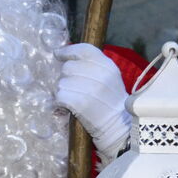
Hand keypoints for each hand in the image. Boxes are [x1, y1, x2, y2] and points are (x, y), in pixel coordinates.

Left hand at [54, 43, 129, 160]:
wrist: (118, 127)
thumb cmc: (110, 102)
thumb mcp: (108, 77)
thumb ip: (91, 65)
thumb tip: (62, 55)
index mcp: (108, 65)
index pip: (83, 50)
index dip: (67, 51)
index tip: (59, 55)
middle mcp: (100, 74)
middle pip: (68, 67)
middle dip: (66, 77)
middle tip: (75, 89)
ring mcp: (90, 89)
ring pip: (61, 82)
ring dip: (63, 92)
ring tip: (74, 99)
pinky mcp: (80, 103)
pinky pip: (59, 96)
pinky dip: (60, 103)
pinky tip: (68, 107)